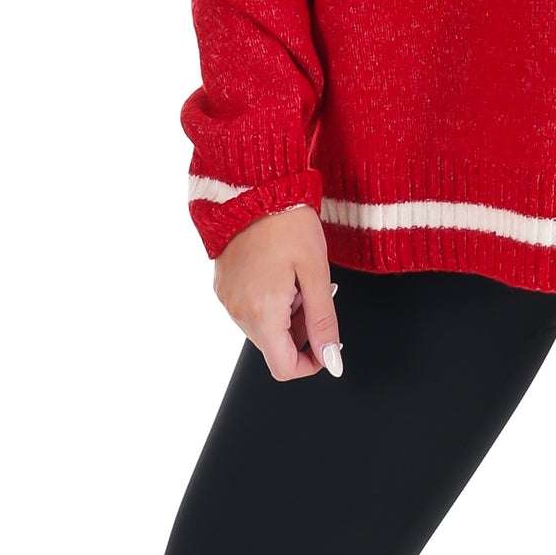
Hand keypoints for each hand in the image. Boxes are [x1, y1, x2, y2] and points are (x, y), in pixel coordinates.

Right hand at [212, 204, 342, 382]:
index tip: (329, 345)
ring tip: (297, 275)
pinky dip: (270, 300)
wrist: (256, 186)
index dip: (312, 363)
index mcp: (262, 312)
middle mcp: (238, 311)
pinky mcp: (223, 286)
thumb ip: (324, 322)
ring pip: (263, 327)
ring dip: (286, 313)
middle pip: (275, 346)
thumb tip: (332, 360)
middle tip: (315, 290)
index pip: (284, 368)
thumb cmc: (288, 223)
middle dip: (301, 329)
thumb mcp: (317, 273)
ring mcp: (227, 299)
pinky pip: (250, 308)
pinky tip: (280, 270)